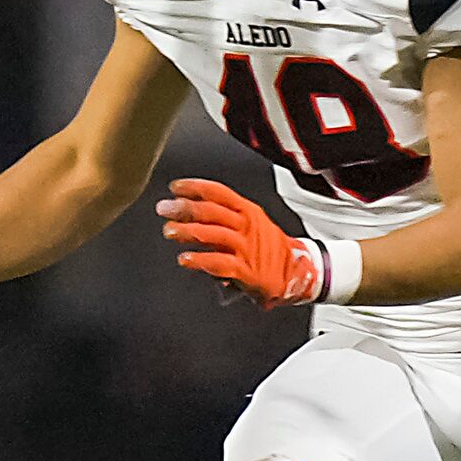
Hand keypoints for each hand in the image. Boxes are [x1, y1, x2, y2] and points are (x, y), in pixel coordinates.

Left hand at [157, 178, 322, 309]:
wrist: (297, 272)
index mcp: (247, 210)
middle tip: (164, 209)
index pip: (218, 192)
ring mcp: (246, 247)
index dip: (194, 187)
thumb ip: (223, 217)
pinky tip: (184, 259)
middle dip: (183, 208)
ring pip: (212, 234)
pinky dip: (199, 260)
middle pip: (211, 211)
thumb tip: (187, 213)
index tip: (174, 188)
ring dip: (187, 231)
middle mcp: (246, 225)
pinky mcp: (245, 270)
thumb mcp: (252, 222)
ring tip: (169, 231)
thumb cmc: (268, 247)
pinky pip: (219, 262)